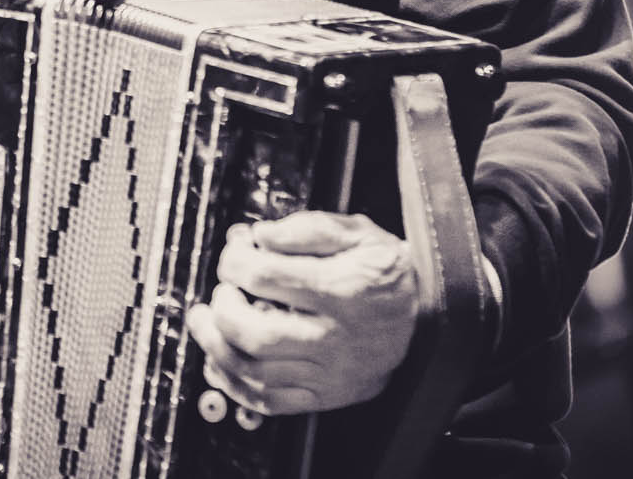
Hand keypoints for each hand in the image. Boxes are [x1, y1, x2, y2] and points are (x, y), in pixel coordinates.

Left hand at [184, 210, 418, 416]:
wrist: (428, 316)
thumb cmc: (387, 271)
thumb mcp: (357, 232)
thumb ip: (306, 228)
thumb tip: (260, 235)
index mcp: (340, 289)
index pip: (265, 276)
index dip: (234, 260)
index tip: (234, 252)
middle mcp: (334, 336)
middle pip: (254, 332)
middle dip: (220, 308)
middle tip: (218, 291)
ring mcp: (330, 372)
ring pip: (255, 373)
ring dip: (216, 347)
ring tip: (204, 323)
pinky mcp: (327, 395)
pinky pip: (270, 402)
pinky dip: (235, 387)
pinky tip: (219, 363)